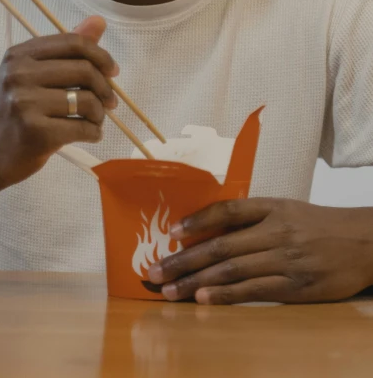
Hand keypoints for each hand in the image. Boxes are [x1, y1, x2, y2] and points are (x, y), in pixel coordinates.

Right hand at [0, 16, 117, 186]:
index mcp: (19, 54)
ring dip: (100, 113)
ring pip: (86, 100)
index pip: (72, 43)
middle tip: (110, 102)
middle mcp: (18, 74)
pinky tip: (90, 134)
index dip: (100, 55)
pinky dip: (94, 132)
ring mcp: (24, 103)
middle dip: (105, 87)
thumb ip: (66, 48)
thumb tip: (99, 20)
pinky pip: (82, 127)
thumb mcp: (33, 73)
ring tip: (96, 120)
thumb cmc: (16, 111)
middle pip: (83, 70)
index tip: (113, 71)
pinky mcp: (34, 132)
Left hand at [147, 198, 372, 303]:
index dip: (197, 220)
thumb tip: (209, 229)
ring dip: (196, 282)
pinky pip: (253, 290)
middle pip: (220, 244)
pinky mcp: (295, 287)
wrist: (363, 242)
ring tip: (169, 291)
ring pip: (231, 269)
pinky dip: (225, 295)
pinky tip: (203, 300)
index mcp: (271, 207)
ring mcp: (285, 259)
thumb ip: (252, 217)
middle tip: (155, 271)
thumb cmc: (319, 225)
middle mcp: (275, 231)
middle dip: (183, 259)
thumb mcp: (286, 210)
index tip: (171, 231)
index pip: (227, 209)